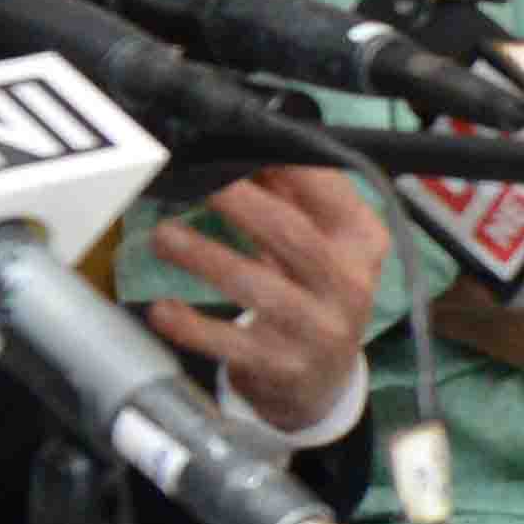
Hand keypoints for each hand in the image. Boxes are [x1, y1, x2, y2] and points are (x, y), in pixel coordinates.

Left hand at [126, 166, 393, 432]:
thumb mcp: (323, 244)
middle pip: (292, 235)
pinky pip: (232, 343)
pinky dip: (193, 325)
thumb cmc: (315, 295)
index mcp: (362, 243)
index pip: (329, 192)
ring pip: (258, 287)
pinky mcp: (283, 367)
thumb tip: (245, 142)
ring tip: (164, 236)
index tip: (238, 144)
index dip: (283, 166)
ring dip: (205, 256)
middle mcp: (348, 286)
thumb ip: (292, 196)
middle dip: (239, 203)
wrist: (322, 382)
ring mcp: (318, 330)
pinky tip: (161, 309)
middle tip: (194, 181)